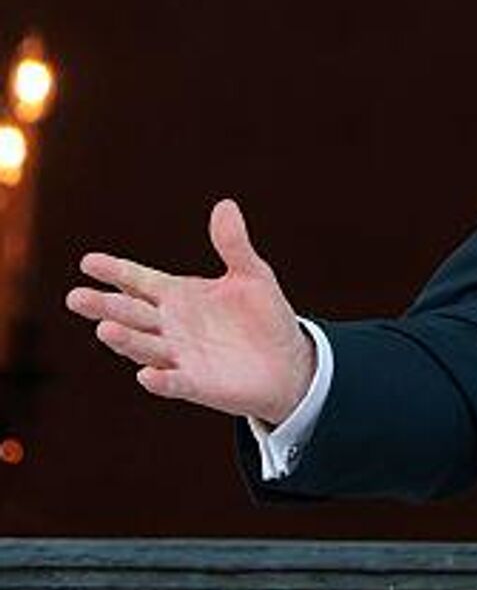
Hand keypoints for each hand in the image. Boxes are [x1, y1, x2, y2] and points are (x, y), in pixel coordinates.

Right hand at [66, 199, 315, 426]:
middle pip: (132, 313)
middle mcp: (170, 325)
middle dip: (106, 306)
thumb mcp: (251, 274)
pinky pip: (174, 382)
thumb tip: (225, 205)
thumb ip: (233, 244)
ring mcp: (180, 356)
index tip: (88, 262)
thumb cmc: (261, 315)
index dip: (115, 272)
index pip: (138, 281)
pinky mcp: (197, 384)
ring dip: (126, 340)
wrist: (286, 361)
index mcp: (177, 295)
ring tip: (105, 329)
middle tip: (76, 297)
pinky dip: (160, 380)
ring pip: (145, 347)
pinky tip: (146, 376)